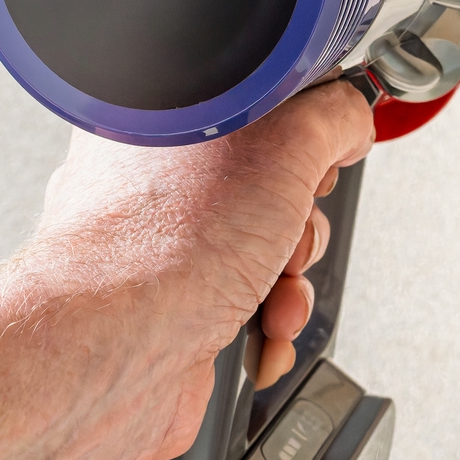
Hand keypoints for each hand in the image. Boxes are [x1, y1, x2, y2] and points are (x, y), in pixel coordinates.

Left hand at [9, 81, 374, 459]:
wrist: (110, 355)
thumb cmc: (157, 247)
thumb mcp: (282, 144)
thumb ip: (331, 115)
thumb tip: (350, 120)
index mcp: (164, 118)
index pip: (259, 104)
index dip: (303, 131)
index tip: (316, 153)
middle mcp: (154, 182)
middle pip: (274, 184)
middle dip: (300, 222)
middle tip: (286, 228)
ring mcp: (162, 248)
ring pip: (266, 249)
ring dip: (289, 281)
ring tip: (269, 292)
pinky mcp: (174, 306)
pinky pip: (246, 304)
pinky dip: (267, 324)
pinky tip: (257, 328)